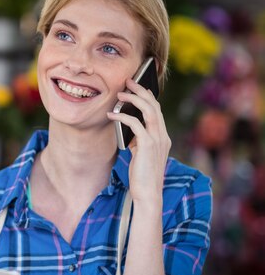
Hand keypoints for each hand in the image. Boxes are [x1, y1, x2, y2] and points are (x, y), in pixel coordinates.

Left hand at [107, 78, 170, 202]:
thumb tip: (127, 128)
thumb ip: (137, 140)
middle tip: (128, 81)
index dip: (148, 96)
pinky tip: (111, 115)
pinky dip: (123, 117)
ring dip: (134, 99)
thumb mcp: (140, 154)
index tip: (137, 87)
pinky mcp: (148, 146)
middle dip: (141, 91)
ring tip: (120, 94)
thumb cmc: (141, 176)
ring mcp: (157, 140)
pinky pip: (136, 124)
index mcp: (162, 137)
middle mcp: (163, 136)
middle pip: (155, 106)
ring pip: (149, 111)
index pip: (157, 111)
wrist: (148, 194)